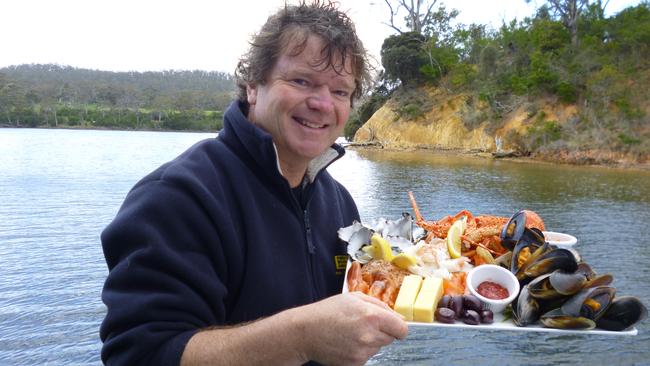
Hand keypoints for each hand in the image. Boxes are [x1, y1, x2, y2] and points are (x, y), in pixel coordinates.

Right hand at [293, 292, 407, 365]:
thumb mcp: (354, 298)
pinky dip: (360, 351)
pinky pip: (366, 357)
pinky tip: (346, 343)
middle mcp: (369, 336)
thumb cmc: (328, 311)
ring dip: (370, 341)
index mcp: (372, 316)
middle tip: (362, 325)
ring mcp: (362, 352)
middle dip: (381, 332)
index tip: (392, 325)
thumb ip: (379, 305)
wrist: (305, 331)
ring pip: (378, 347)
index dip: (398, 326)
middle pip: (390, 339)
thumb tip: (398, 317)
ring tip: (351, 333)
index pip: (402, 329)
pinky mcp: (355, 363)